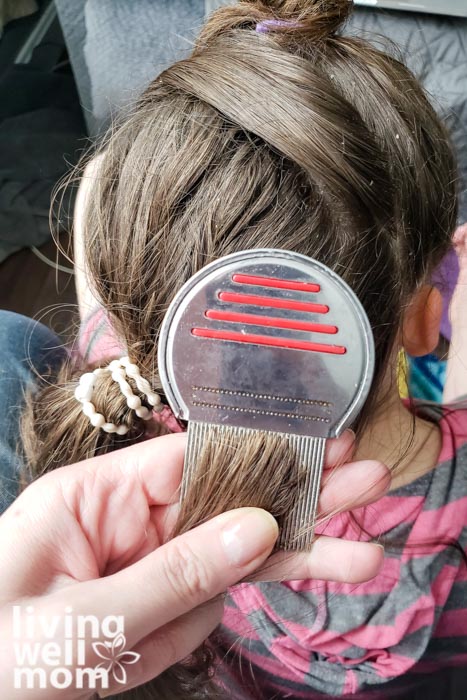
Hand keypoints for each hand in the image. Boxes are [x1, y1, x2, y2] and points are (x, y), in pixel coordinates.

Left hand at [0, 432, 388, 697]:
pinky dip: (233, 606)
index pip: (188, 460)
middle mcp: (128, 518)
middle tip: (367, 479)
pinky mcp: (159, 597)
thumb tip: (259, 531)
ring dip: (295, 555)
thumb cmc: (2, 657)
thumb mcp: (84, 620)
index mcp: (95, 496)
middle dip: (298, 496)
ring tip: (363, 554)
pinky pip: (212, 595)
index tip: (318, 453)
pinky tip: (209, 621)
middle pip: (225, 500)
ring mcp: (148, 559)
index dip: (255, 457)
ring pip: (232, 552)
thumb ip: (175, 576)